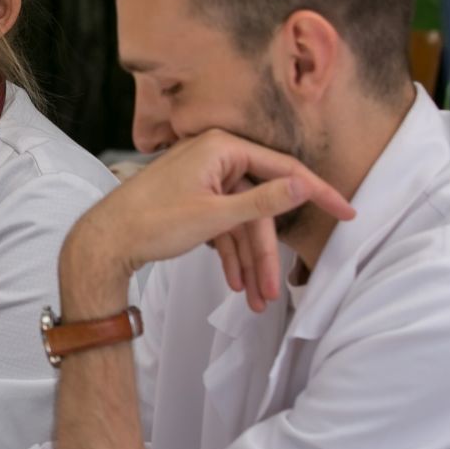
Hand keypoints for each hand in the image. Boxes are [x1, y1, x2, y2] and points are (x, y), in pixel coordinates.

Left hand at [65, 129, 354, 313]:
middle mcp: (214, 157)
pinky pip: (221, 224)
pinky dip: (229, 252)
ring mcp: (201, 178)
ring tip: (255, 300)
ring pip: (240, 222)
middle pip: (259, 207)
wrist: (102, 242)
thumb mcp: (215, 216)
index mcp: (222, 148)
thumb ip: (263, 201)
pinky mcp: (191, 198)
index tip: (347, 214)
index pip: (285, 170)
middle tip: (275, 291)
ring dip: (249, 261)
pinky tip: (234, 283)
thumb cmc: (151, 223)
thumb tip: (304, 183)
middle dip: (266, 254)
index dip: (319, 195)